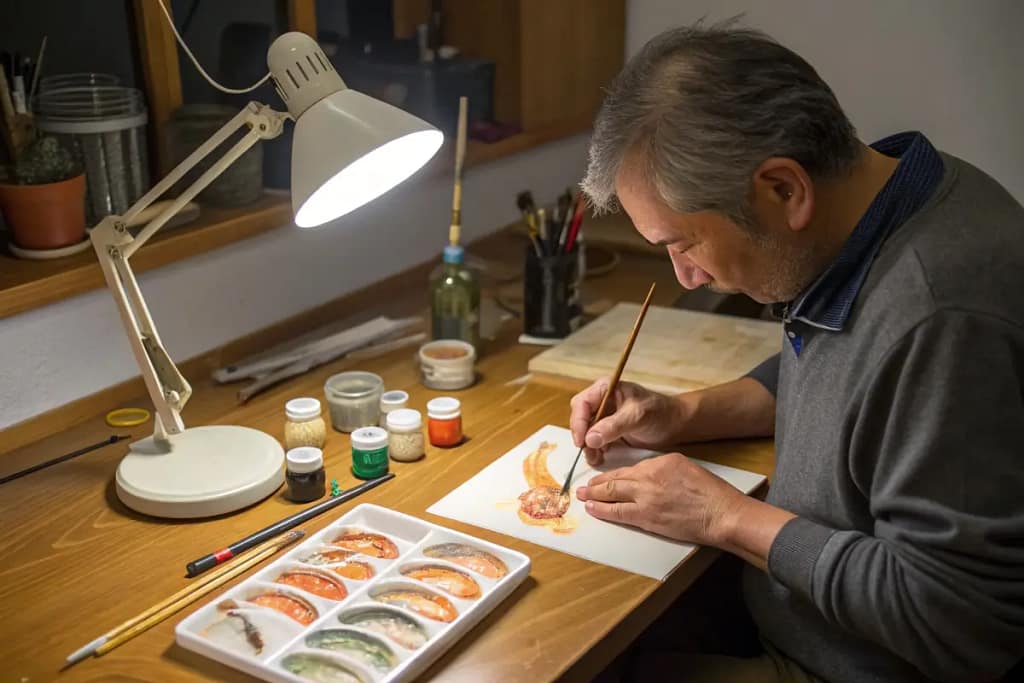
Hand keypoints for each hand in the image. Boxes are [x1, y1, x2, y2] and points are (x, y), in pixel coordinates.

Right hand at [569, 379, 686, 465]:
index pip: (582, 403)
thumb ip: (613, 426)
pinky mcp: (609, 431)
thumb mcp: (637, 416)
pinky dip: (595, 450)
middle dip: (582, 436)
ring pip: (586, 432)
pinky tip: (601, 458)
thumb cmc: (659, 412)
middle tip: (588, 452)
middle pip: (581, 418)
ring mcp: (605, 417)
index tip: (582, 441)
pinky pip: (595, 441)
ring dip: (588, 446)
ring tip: (595, 459)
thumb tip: (590, 439)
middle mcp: (602, 401)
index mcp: (606, 389)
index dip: (578, 422)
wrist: (675, 424)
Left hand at [575, 452, 744, 545]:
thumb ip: (661, 468)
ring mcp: (646, 498)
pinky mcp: (647, 517)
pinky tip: (594, 509)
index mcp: (660, 462)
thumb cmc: (709, 492)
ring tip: (583, 496)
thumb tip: (645, 476)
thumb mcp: (683, 467)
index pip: (628, 468)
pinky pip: (619, 513)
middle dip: (596, 484)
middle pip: (616, 479)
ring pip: (612, 495)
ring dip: (594, 496)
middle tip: (584, 486)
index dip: (612, 474)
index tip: (602, 477)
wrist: (720, 514)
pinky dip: (604, 511)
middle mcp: (649, 478)